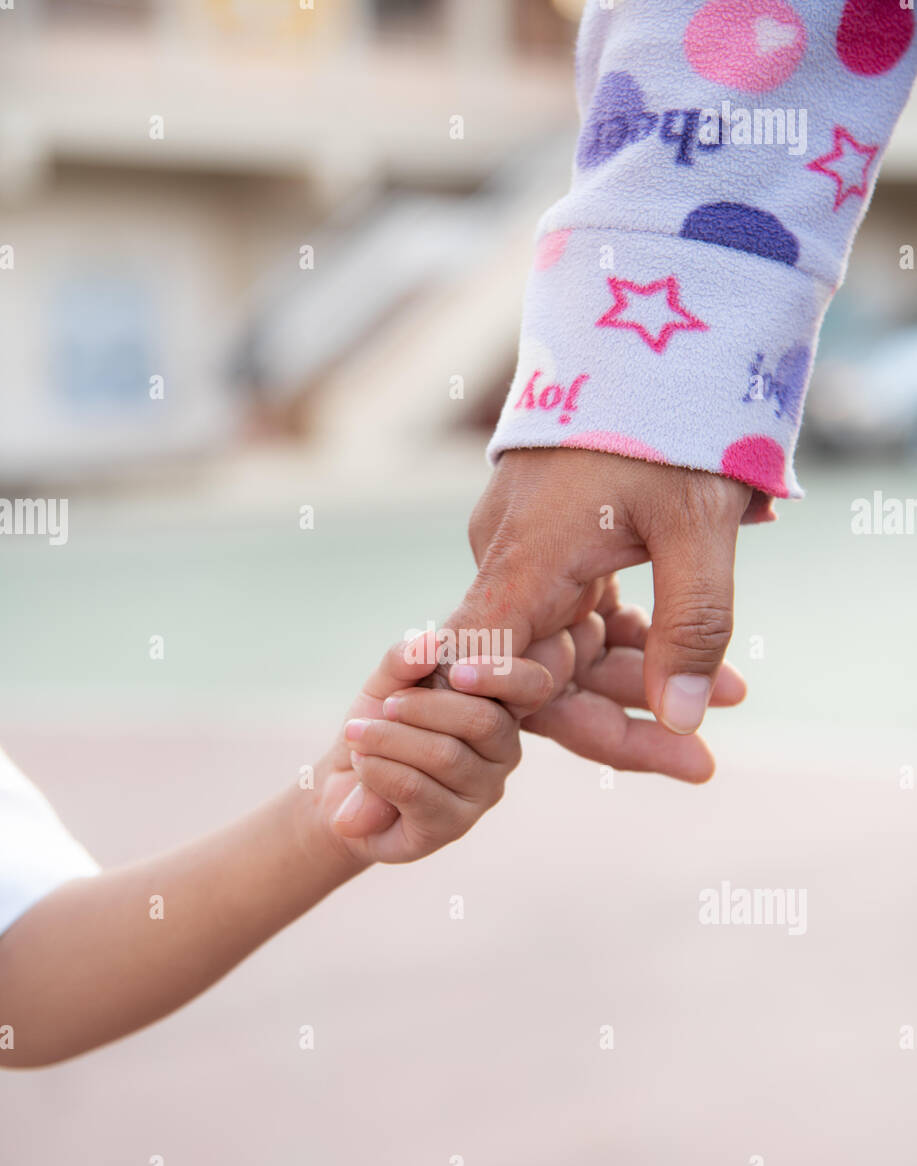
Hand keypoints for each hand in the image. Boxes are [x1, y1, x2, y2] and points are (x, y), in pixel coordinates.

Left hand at [318, 635, 554, 865]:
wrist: (343, 787)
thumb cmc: (378, 727)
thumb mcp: (386, 683)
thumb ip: (405, 659)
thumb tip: (428, 643)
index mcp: (499, 706)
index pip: (532, 687)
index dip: (501, 675)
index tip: (454, 671)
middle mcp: (503, 750)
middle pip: (483, 721)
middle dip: (423, 707)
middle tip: (385, 705)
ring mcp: (482, 792)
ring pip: (445, 755)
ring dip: (389, 739)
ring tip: (358, 734)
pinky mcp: (451, 825)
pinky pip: (417, 790)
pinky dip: (380, 770)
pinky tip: (362, 764)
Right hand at [440, 448, 751, 774]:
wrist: (653, 330)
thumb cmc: (669, 421)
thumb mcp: (698, 525)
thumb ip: (692, 625)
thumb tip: (683, 720)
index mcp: (524, 560)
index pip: (484, 665)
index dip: (505, 718)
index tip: (558, 754)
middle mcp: (509, 564)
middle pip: (543, 674)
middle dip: (621, 721)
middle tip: (700, 763)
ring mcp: (528, 555)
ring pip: (570, 647)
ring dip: (644, 677)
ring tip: (737, 693)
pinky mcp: (553, 546)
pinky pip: (581, 614)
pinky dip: (635, 638)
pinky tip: (700, 657)